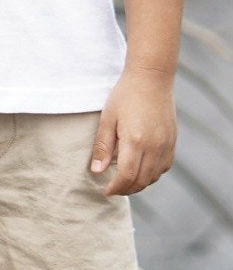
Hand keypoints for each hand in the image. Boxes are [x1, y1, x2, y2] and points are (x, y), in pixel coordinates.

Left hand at [90, 66, 176, 195]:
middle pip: (142, 181)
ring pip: (154, 177)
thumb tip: (97, 171)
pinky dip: (151, 174)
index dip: (116, 187)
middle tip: (113, 189)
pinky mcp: (173, 143)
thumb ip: (103, 146)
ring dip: (139, 184)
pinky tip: (140, 169)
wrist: (151, 79)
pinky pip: (163, 167)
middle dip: (126, 189)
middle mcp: (154, 147)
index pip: (127, 176)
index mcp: (136, 141)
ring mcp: (166, 146)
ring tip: (124, 181)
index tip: (106, 190)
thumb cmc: (125, 95)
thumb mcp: (108, 118)